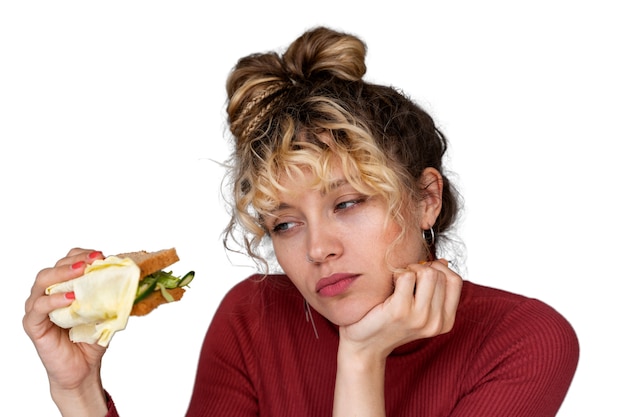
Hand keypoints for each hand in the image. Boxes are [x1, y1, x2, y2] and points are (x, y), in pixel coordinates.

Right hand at [23, 248, 108, 413]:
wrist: (83, 368)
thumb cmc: (91, 338)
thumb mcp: (106, 311)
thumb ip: (112, 294)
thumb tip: (131, 277)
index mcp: (64, 286)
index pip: (68, 261)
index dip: (82, 255)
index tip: (101, 255)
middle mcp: (48, 294)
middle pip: (54, 268)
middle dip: (73, 261)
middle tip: (91, 261)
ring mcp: (37, 308)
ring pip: (42, 282)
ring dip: (62, 274)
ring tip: (81, 273)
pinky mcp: (33, 324)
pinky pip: (38, 307)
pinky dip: (53, 300)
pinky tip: (69, 298)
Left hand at [339, 259, 462, 359]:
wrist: (364, 346)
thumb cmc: (389, 323)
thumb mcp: (419, 309)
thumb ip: (434, 289)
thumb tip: (443, 262)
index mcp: (445, 322)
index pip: (455, 281)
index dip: (439, 269)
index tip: (422, 274)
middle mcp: (436, 322)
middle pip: (439, 274)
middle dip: (422, 267)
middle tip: (406, 277)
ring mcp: (419, 318)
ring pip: (427, 273)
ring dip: (410, 269)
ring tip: (399, 280)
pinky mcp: (399, 311)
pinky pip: (406, 276)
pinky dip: (397, 273)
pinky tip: (389, 284)